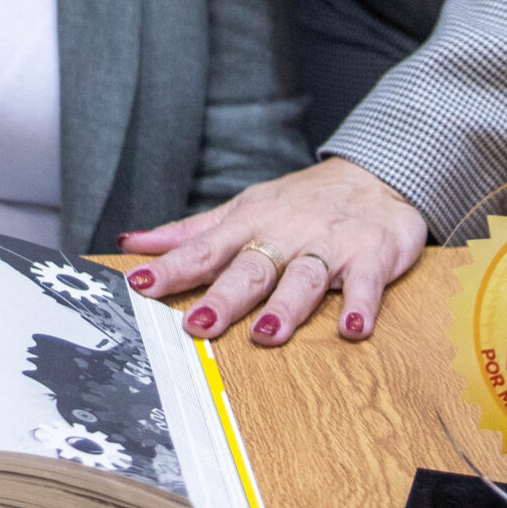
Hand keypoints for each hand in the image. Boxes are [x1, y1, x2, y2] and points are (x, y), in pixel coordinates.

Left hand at [119, 158, 426, 345]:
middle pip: (250, 268)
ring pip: (303, 277)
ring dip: (286, 306)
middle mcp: (284, 235)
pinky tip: (353, 327)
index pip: (203, 249)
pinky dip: (361, 304)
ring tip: (266, 333)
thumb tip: (132, 244)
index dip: (171, 269)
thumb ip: (191, 233)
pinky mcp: (371, 255)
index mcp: (249, 224)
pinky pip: (366, 283)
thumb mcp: (243, 208)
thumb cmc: (300, 201)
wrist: (374, 174)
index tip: (140, 286)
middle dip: (223, 297)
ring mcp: (328, 245)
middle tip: (198, 325)